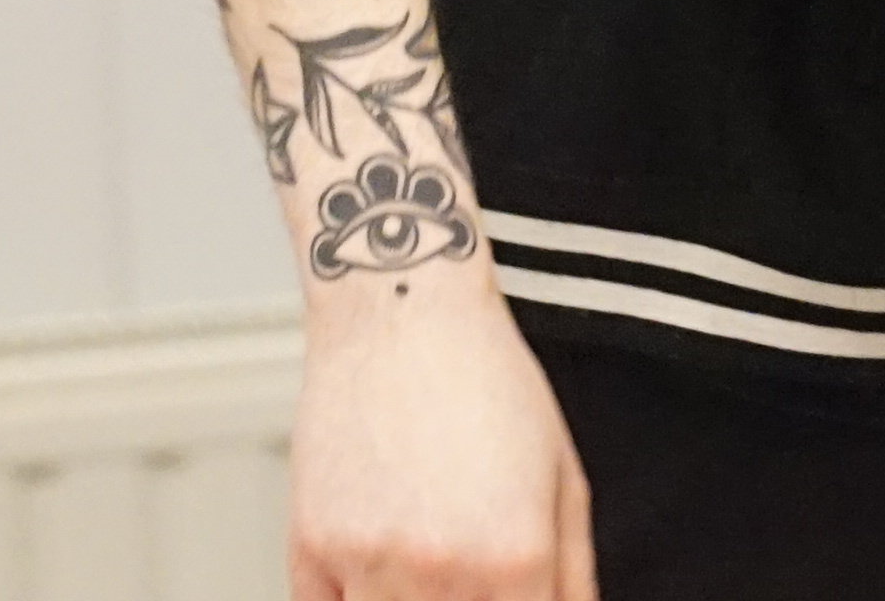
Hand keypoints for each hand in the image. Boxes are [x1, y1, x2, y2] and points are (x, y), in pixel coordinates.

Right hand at [292, 270, 593, 600]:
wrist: (403, 313)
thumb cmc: (487, 382)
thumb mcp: (563, 478)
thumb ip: (573, 574)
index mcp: (516, 559)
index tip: (510, 594)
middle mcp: (442, 571)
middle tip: (469, 578)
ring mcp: (370, 563)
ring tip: (428, 566)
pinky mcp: (311, 549)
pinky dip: (351, 598)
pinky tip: (376, 566)